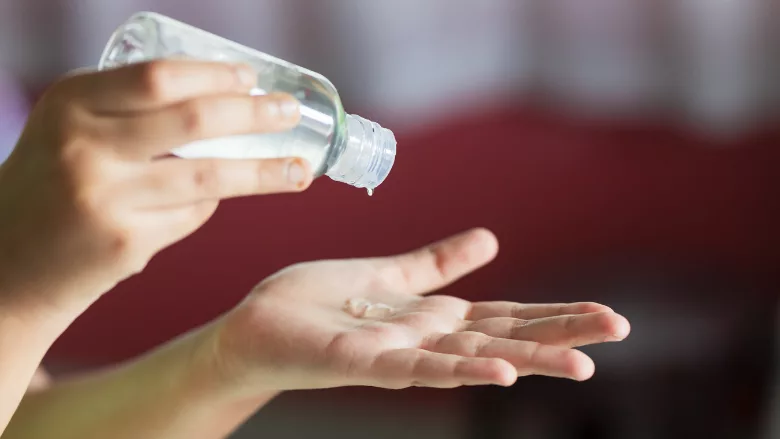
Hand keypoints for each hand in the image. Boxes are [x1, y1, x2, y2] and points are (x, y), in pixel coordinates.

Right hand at [0, 60, 311, 312]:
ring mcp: (106, 199)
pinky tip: (211, 200)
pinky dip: (207, 205)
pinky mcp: (125, 244)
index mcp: (70, 103)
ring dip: (264, 172)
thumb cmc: (52, 184)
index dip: (216, 76)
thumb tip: (227, 103)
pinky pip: (191, 215)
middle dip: (256, 115)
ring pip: (209, 177)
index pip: (160, 77)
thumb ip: (130, 112)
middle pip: (195, 121)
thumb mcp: (72, 130)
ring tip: (300, 169)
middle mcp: (84, 147)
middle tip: (291, 112)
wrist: (6, 262)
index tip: (253, 78)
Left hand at [204, 229, 629, 393]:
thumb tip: (491, 240)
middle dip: (561, 334)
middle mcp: (426, 340)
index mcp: (435, 317)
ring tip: (580, 364)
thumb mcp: (389, 275)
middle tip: (620, 330)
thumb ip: (437, 264)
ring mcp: (398, 355)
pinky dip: (459, 370)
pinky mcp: (362, 363)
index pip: (507, 314)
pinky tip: (497, 372)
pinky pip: (415, 368)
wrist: (257, 325)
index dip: (555, 314)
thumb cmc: (319, 302)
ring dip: (525, 360)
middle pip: (504, 336)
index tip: (608, 313)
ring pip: (472, 358)